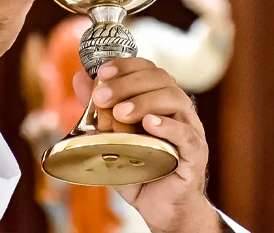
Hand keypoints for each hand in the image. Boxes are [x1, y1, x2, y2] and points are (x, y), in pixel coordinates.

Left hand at [73, 58, 221, 232]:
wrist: (162, 208)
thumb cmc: (139, 167)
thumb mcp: (111, 136)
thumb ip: (96, 108)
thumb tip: (79, 78)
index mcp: (160, 97)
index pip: (147, 68)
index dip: (125, 65)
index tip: (102, 73)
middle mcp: (177, 108)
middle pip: (159, 79)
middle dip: (127, 83)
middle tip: (102, 97)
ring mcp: (190, 128)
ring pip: (174, 100)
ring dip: (143, 102)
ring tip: (119, 112)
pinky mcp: (194, 154)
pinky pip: (186, 135)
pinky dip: (167, 126)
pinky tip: (149, 124)